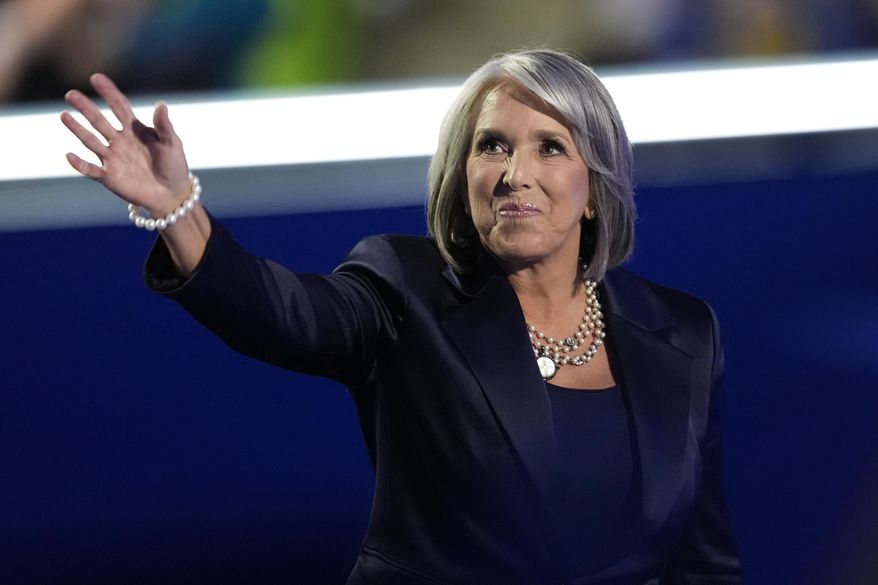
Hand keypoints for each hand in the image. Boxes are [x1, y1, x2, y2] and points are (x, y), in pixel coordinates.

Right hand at [61, 73, 191, 216]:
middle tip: (71, 94)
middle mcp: (120, 141)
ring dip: (77, 129)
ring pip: (91, 141)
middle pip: (99, 121)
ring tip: (64, 115)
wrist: (171, 194)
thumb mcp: (172, 144)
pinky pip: (91, 170)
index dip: (108, 92)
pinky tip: (70, 155)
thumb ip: (164, 127)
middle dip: (86, 107)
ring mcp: (113, 158)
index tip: (96, 78)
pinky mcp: (109, 176)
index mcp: (135, 129)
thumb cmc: (174, 166)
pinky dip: (80, 165)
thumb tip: (161, 105)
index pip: (119, 107)